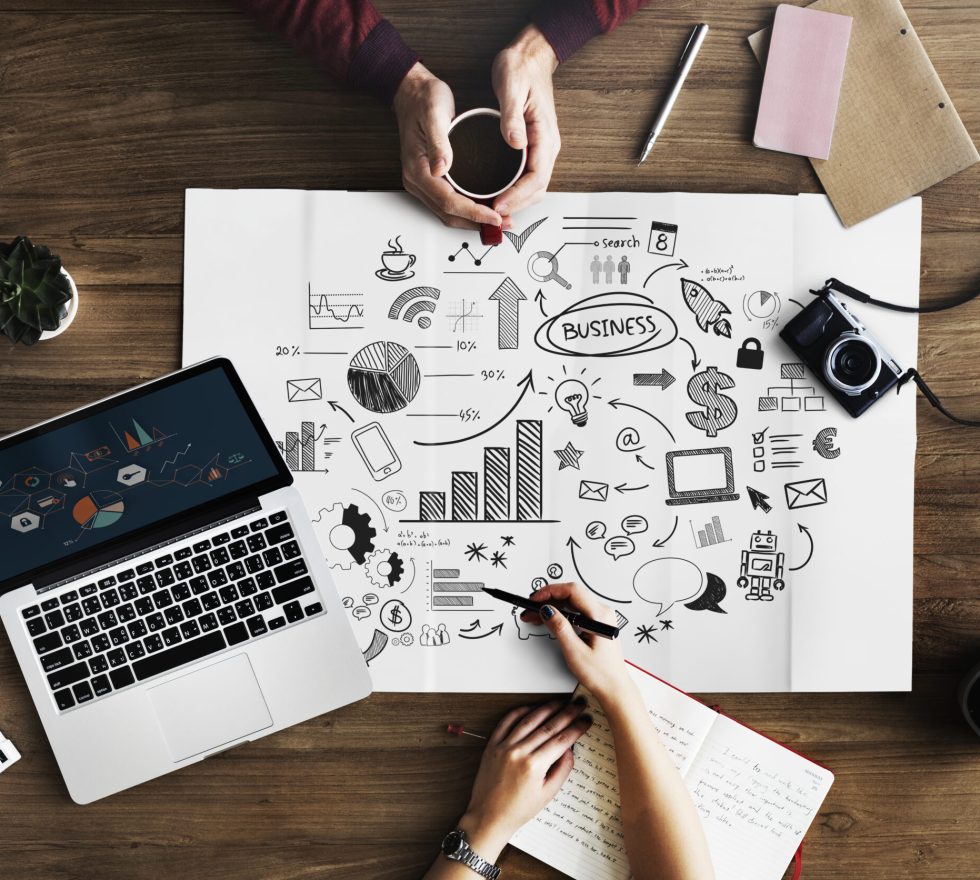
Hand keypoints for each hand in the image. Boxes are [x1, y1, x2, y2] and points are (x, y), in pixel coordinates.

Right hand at [393, 63, 502, 230]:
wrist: (412, 92)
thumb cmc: (424, 100)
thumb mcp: (434, 114)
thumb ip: (439, 142)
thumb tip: (441, 168)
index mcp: (417, 170)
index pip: (448, 201)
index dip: (473, 212)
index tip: (495, 216)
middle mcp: (417, 181)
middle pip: (448, 214)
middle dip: (477, 222)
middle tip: (504, 223)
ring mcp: (422, 182)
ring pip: (448, 213)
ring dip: (473, 220)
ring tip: (499, 220)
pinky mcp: (429, 180)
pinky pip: (448, 203)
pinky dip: (467, 211)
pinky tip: (484, 208)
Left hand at [459, 700, 591, 855]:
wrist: (489, 816)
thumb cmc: (517, 810)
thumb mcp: (547, 794)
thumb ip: (562, 770)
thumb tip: (570, 749)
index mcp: (534, 766)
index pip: (562, 740)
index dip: (577, 728)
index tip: (586, 721)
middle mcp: (518, 752)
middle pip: (548, 726)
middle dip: (567, 713)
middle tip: (578, 705)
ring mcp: (504, 746)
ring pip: (529, 720)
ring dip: (547, 708)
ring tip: (560, 703)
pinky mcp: (492, 745)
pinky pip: (507, 722)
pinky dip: (520, 712)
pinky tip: (531, 708)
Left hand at [490, 25, 559, 218]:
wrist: (530, 56)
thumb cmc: (521, 68)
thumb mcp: (511, 87)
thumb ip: (512, 117)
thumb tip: (515, 143)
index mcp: (545, 135)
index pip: (536, 177)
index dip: (517, 196)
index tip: (498, 205)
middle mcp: (547, 146)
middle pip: (537, 189)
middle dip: (516, 206)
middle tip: (491, 215)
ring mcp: (541, 148)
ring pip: (533, 187)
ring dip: (516, 202)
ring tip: (493, 211)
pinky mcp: (533, 147)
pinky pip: (527, 177)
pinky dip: (515, 192)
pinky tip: (498, 195)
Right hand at [523, 582, 630, 704]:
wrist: (614, 688)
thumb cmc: (601, 674)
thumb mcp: (574, 651)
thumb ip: (560, 627)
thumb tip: (547, 610)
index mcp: (600, 616)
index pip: (572, 591)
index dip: (550, 591)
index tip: (535, 599)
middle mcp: (603, 613)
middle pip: (571, 595)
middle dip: (548, 599)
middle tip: (531, 608)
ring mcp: (600, 618)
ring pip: (572, 603)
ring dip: (553, 607)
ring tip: (535, 616)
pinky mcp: (597, 624)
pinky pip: (576, 611)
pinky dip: (561, 614)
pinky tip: (549, 619)